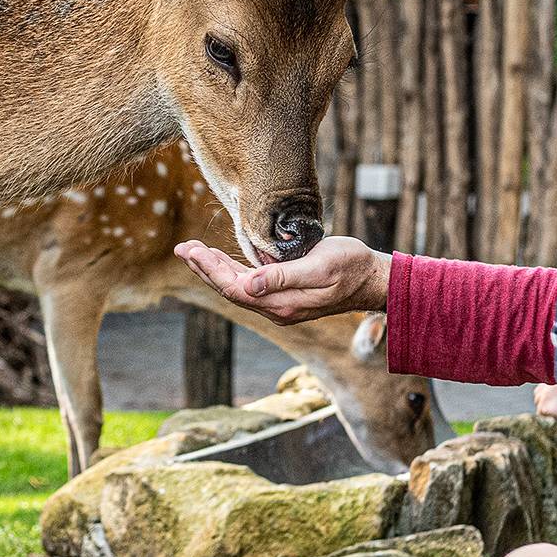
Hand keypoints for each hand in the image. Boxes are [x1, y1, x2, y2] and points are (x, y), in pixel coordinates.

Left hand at [173, 236, 388, 326]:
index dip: (211, 270)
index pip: (235, 288)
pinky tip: (221, 260)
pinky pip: (250, 285)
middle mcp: (277, 308)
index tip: (192, 251)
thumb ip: (283, 277)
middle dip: (205, 268)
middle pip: (231, 289)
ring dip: (215, 269)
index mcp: (283, 303)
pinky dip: (232, 270)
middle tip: (182, 248)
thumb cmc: (351, 266)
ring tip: (193, 252)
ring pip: (238, 287)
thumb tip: (248, 286)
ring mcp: (281, 303)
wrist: (374, 279)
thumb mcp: (319, 267)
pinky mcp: (285, 295)